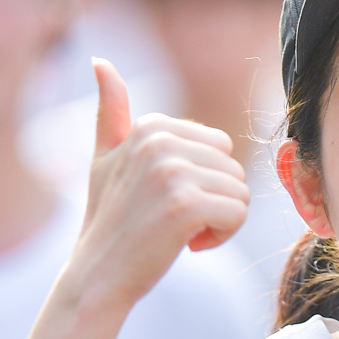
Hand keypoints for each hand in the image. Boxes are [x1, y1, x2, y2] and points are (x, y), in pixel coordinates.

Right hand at [64, 60, 250, 315]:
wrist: (98, 276)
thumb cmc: (108, 222)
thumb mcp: (105, 159)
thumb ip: (110, 112)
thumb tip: (100, 62)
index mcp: (150, 126)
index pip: (219, 146)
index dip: (203, 180)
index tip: (167, 199)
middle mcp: (160, 142)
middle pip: (233, 168)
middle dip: (214, 200)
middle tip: (175, 221)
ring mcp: (172, 172)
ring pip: (240, 192)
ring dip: (218, 220)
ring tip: (179, 232)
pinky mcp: (186, 206)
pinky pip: (238, 214)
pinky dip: (222, 236)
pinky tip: (188, 245)